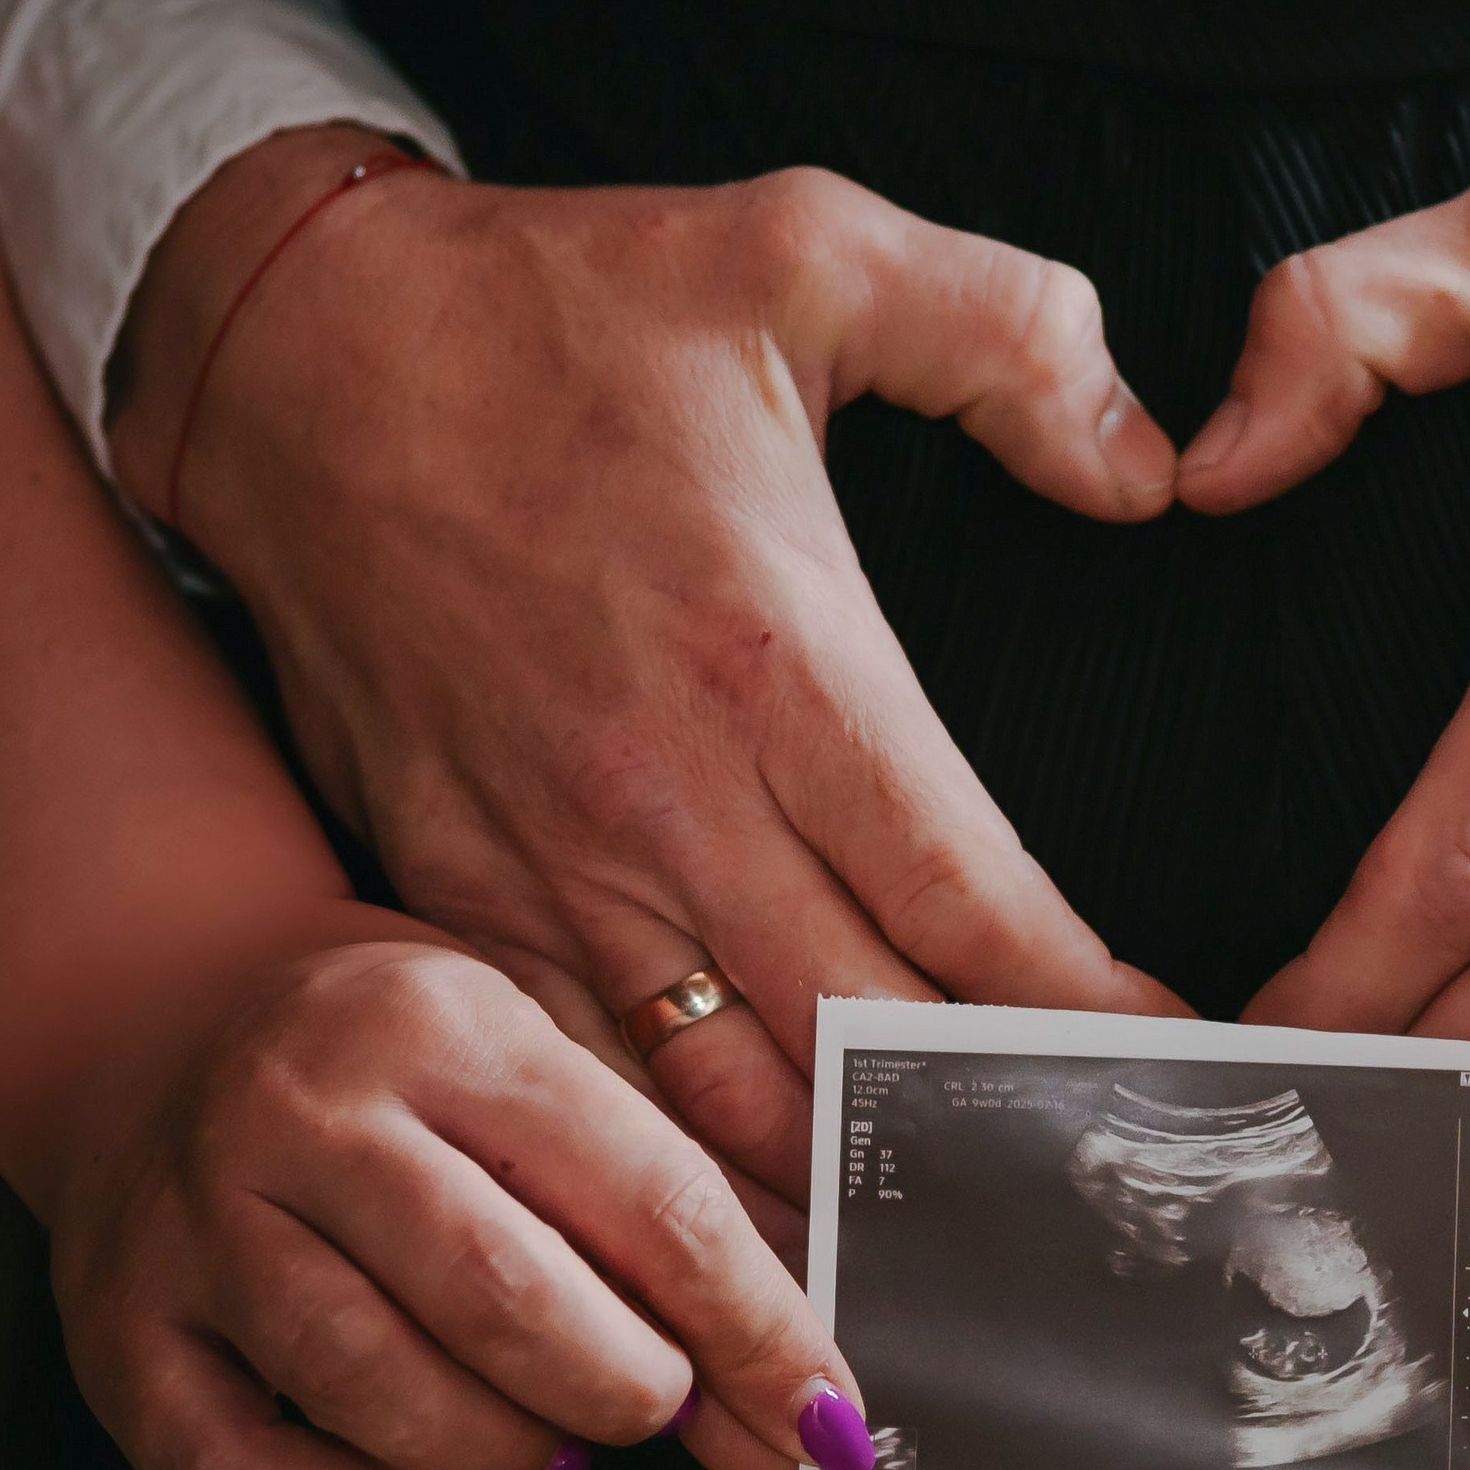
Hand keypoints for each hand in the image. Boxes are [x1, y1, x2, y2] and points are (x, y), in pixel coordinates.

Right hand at [50, 912, 871, 1469]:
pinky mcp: (118, 1327)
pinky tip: (393, 1462)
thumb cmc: (390, 1062)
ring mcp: (198, 1220)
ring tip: (541, 1438)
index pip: (647, 1199)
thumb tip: (794, 1397)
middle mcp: (308, 1111)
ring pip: (383, 1396)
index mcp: (446, 1026)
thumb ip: (649, 1207)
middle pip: (512, 1303)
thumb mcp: (527, 1062)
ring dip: (501, 1453)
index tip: (821, 1421)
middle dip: (627, 1395)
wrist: (163, 1012)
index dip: (755, 1331)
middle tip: (655, 1408)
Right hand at [110, 133, 1184, 1207]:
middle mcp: (663, 797)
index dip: (1085, 1013)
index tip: (1174, 1063)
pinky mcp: (455, 892)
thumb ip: (1013, 337)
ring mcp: (547, 864)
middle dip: (992, 1122)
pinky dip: (679, 1159)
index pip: (971, 903)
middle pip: (865, 1036)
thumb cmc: (556, 308)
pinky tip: (758, 1209)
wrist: (294, 350)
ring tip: (952, 1224)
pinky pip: (587, 1073)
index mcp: (774, 657)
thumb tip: (1150, 469)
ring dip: (843, 1175)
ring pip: (720, 1100)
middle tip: (1094, 1171)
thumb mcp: (806, 245)